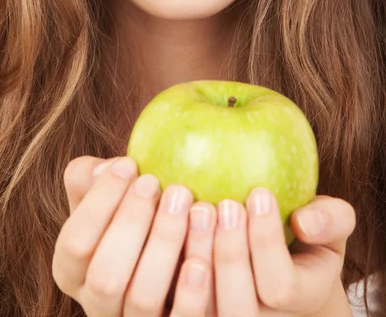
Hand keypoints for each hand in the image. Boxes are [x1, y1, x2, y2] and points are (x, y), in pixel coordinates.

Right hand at [52, 155, 212, 316]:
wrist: (174, 256)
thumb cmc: (136, 214)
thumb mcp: (107, 197)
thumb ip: (91, 178)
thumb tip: (104, 169)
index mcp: (73, 270)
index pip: (76, 242)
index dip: (100, 201)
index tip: (129, 163)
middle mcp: (98, 303)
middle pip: (105, 276)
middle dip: (131, 222)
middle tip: (156, 181)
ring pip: (142, 298)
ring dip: (165, 245)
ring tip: (189, 200)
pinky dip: (191, 292)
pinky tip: (203, 257)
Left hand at [180, 187, 355, 315]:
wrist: (271, 252)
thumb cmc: (302, 229)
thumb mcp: (331, 222)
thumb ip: (332, 219)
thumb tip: (305, 221)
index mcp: (296, 299)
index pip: (280, 287)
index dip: (267, 242)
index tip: (259, 192)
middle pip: (237, 306)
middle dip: (231, 253)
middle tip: (224, 203)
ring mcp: (218, 314)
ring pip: (198, 307)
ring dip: (194, 252)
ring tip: (192, 204)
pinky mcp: (184, 304)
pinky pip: (168, 292)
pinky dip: (164, 252)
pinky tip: (164, 207)